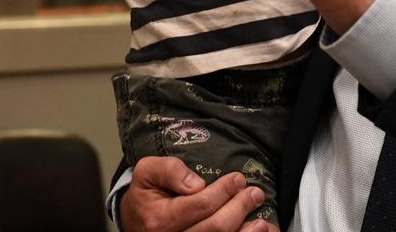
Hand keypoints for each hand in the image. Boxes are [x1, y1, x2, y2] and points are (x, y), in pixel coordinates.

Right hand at [119, 157, 269, 231]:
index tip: (238, 179)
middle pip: (215, 228)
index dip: (223, 191)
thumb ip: (169, 170)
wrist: (134, 222)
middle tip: (254, 193)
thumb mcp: (147, 171)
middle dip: (239, 208)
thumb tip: (196, 183)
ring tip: (262, 222)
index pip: (201, 205)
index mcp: (159, 220)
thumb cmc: (145, 195)